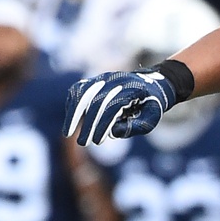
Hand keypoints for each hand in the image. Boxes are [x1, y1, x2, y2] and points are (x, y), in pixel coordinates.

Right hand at [63, 69, 179, 145]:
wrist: (152, 83)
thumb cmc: (151, 105)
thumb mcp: (151, 118)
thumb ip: (135, 126)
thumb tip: (112, 132)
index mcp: (132, 89)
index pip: (112, 106)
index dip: (103, 125)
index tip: (97, 142)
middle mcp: (116, 80)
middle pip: (96, 100)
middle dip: (87, 124)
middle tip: (82, 142)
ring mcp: (104, 78)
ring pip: (83, 92)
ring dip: (73, 113)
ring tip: (67, 133)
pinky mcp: (96, 79)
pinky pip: (79, 89)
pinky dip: (72, 104)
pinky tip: (70, 120)